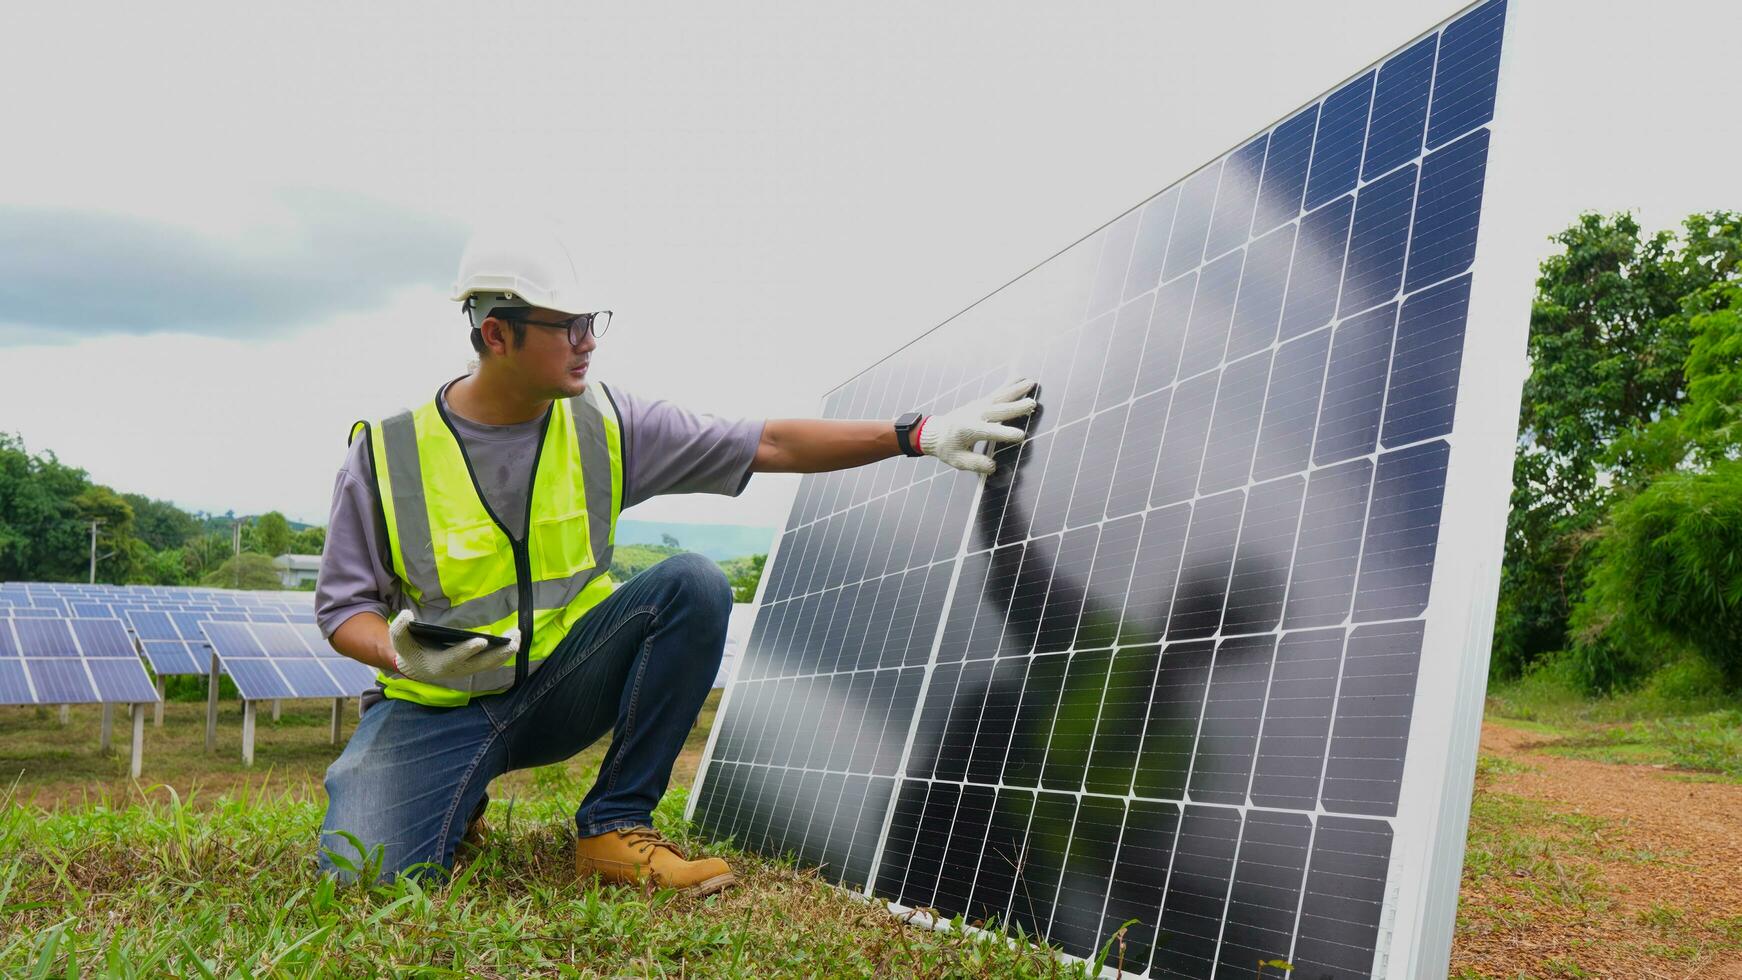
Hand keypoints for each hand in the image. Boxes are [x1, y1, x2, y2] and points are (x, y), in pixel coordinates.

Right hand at [387, 610, 518, 682]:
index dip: (468, 650)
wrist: (416, 667)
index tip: (481, 641)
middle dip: (498, 653)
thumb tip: (406, 614)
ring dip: (506, 652)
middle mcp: (457, 670)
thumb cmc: (409, 651)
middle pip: (481, 664)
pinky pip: (493, 662)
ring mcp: (467, 669)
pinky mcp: (474, 666)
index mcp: (439, 664)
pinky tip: (515, 640)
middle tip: (513, 641)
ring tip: (518, 636)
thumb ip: (399, 628)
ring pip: (491, 664)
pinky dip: (505, 653)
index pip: (455, 657)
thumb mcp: (400, 640)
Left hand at [918, 377, 1038, 474]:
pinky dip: (1009, 385)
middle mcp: (975, 414)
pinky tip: (1020, 378)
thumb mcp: (958, 461)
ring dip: (1016, 390)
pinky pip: (997, 393)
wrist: (933, 432)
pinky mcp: (980, 402)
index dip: (1005, 434)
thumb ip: (976, 464)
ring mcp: (978, 406)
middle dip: (1016, 407)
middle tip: (1032, 404)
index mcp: (969, 430)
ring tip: (1032, 383)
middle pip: (999, 410)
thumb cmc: (947, 448)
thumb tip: (993, 467)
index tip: (1021, 436)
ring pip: (1000, 397)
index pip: (990, 432)